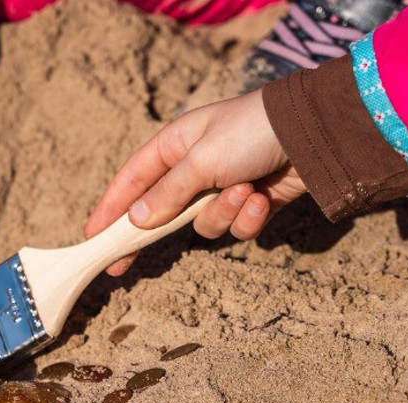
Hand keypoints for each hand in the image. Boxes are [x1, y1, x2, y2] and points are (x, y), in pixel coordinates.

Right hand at [84, 90, 305, 275]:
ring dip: (222, 214)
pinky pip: (236, 226)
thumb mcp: (201, 160)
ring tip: (244, 192)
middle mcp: (194, 169)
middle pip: (159, 212)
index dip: (109, 209)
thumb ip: (167, 193)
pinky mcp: (249, 204)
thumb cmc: (250, 132)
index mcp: (174, 147)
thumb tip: (135, 221)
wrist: (315, 132)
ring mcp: (222, 188)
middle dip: (152, 234)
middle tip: (125, 266)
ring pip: (202, 224)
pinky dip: (248, 216)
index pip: (130, 182)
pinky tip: (262, 197)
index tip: (92, 237)